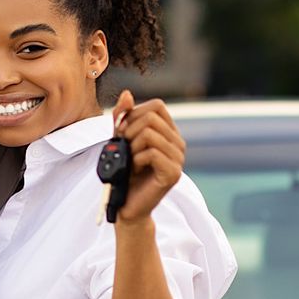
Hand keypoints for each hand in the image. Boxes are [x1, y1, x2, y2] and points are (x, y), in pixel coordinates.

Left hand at [110, 91, 184, 224]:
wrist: (126, 204)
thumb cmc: (124, 172)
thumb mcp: (120, 139)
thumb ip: (123, 117)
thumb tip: (127, 93)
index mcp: (170, 133)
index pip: (157, 106)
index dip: (135, 114)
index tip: (123, 132)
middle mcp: (178, 144)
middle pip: (152, 117)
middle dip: (130, 131)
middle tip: (125, 149)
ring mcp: (178, 159)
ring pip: (150, 134)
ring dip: (132, 147)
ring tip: (130, 161)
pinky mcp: (173, 174)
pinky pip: (151, 153)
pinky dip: (136, 160)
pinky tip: (135, 170)